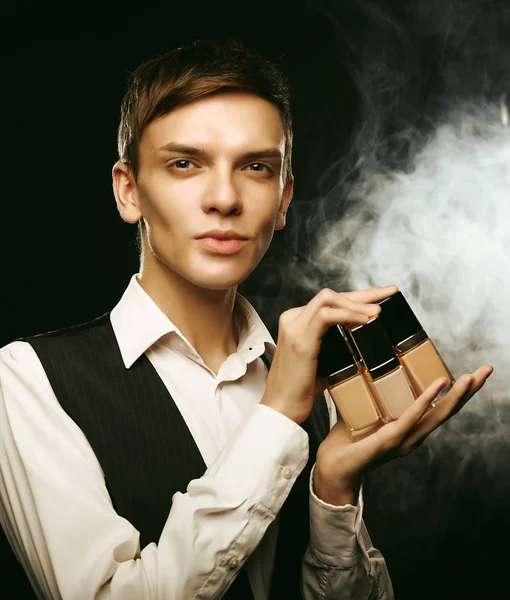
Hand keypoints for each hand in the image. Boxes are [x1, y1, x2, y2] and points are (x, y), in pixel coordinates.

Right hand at [260, 285, 398, 423]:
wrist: (282, 408)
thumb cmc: (302, 389)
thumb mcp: (323, 361)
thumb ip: (337, 347)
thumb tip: (364, 342)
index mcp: (297, 322)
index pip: (330, 301)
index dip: (357, 297)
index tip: (382, 296)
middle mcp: (293, 319)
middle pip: (332, 295)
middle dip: (364, 293)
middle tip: (389, 292)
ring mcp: (294, 327)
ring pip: (328, 298)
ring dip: (357, 303)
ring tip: (378, 311)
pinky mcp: (300, 339)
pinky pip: (326, 316)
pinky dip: (347, 315)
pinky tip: (364, 320)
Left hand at [313, 364, 493, 504]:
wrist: (332, 469)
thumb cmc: (346, 443)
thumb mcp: (365, 415)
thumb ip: (373, 399)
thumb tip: (369, 371)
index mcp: (409, 429)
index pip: (439, 408)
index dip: (458, 392)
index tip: (473, 374)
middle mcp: (413, 435)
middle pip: (448, 410)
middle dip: (469, 391)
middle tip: (487, 370)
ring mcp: (405, 438)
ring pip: (437, 414)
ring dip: (457, 394)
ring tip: (472, 377)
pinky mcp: (391, 438)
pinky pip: (412, 416)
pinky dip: (427, 400)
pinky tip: (440, 385)